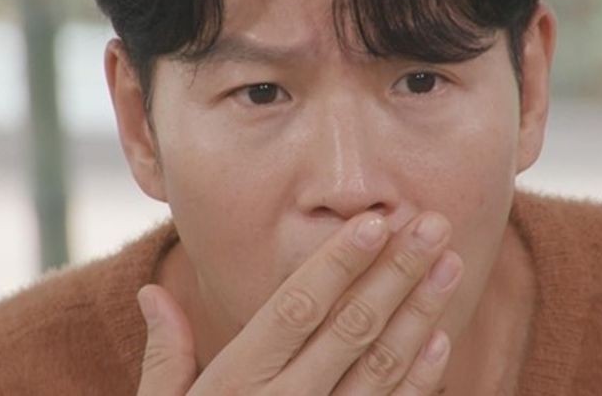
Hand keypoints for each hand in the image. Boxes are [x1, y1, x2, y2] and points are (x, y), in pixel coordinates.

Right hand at [135, 212, 463, 394]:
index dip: (340, 263)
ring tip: (451, 266)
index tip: (377, 221)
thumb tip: (151, 293)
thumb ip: (165, 356)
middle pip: (351, 328)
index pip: (298, 308)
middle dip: (397, 273)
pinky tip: (441, 339)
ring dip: (420, 314)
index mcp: (237, 382)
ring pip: (381, 367)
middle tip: (434, 225)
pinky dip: (420, 378)